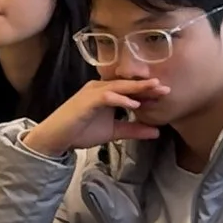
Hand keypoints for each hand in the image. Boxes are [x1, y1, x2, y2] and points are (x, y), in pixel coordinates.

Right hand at [22, 77, 167, 157]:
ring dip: (136, 88)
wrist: (56, 138)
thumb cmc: (80, 131)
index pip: (130, 90)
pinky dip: (120, 99)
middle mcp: (100, 88)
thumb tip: (157, 131)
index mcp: (106, 93)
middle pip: (127, 85)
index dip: (148, 92)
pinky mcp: (86, 100)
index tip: (166, 96)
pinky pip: (106, 97)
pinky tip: (133, 103)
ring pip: (118, 87)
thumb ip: (133, 129)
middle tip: (166, 88)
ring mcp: (92, 92)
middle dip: (147, 86)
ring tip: (154, 88)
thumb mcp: (113, 131)